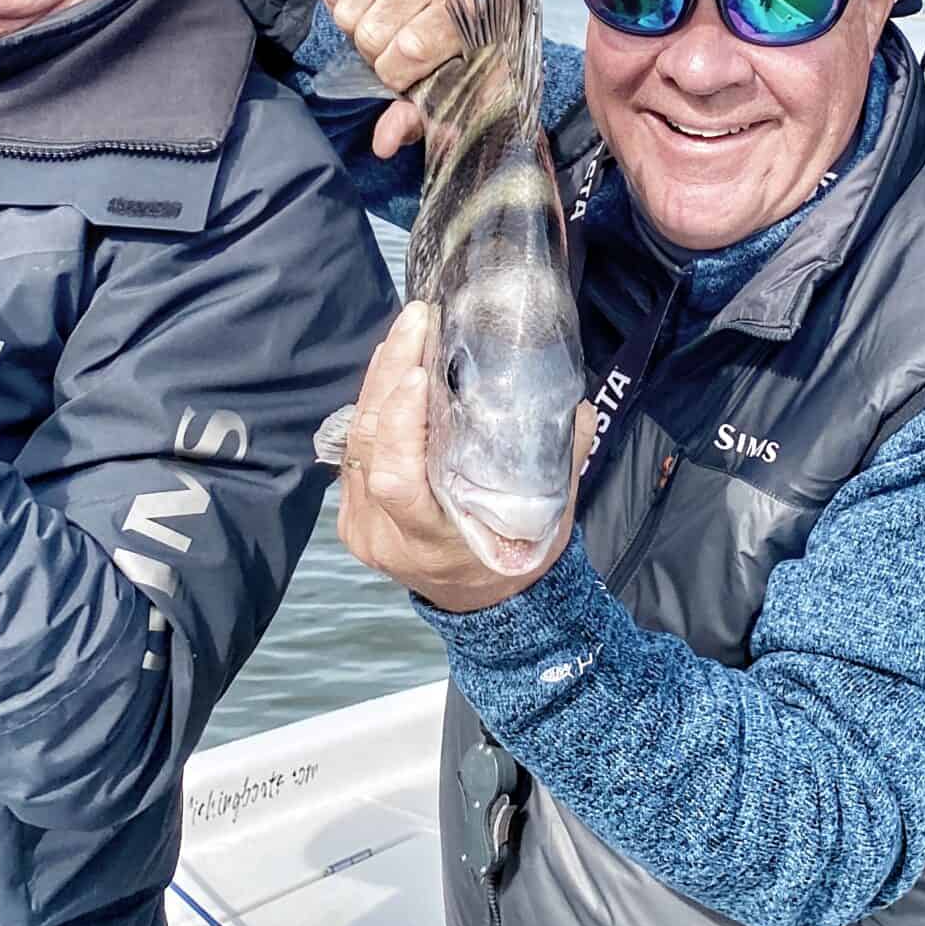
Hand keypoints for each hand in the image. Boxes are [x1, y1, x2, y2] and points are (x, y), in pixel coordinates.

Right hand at [319, 0, 468, 157]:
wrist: (441, 0)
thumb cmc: (441, 54)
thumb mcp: (435, 93)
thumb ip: (412, 118)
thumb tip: (383, 143)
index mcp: (461, 16)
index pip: (407, 52)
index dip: (396, 73)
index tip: (407, 70)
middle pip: (370, 32)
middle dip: (374, 49)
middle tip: (391, 43)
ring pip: (346, 8)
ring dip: (356, 21)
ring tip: (381, 18)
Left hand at [335, 301, 594, 613]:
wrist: (482, 603)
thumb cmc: (516, 555)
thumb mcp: (546, 518)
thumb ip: (559, 461)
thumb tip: (575, 405)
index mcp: (430, 541)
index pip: (396, 481)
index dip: (400, 424)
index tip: (418, 374)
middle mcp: (384, 535)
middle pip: (369, 445)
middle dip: (390, 375)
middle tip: (417, 321)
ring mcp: (359, 525)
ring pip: (356, 439)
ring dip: (379, 379)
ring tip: (407, 332)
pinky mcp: (349, 511)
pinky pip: (353, 447)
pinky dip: (373, 402)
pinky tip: (392, 367)